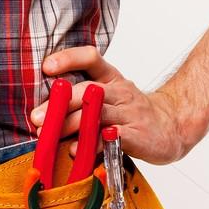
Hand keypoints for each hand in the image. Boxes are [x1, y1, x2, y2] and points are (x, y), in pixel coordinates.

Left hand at [29, 46, 199, 164]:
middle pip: (88, 90)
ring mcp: (129, 112)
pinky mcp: (136, 134)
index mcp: (111, 78)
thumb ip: (80, 99)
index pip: (91, 58)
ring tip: (48, 134)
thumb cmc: (130, 113)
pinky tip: (76, 150)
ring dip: (70, 124)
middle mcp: (120, 91)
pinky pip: (112, 137)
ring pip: (97, 113)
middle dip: (59, 104)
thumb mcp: (109, 96)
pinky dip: (92, 144)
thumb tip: (42, 111)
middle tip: (36, 117)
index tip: (47, 68)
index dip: (68, 59)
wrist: (171, 127)